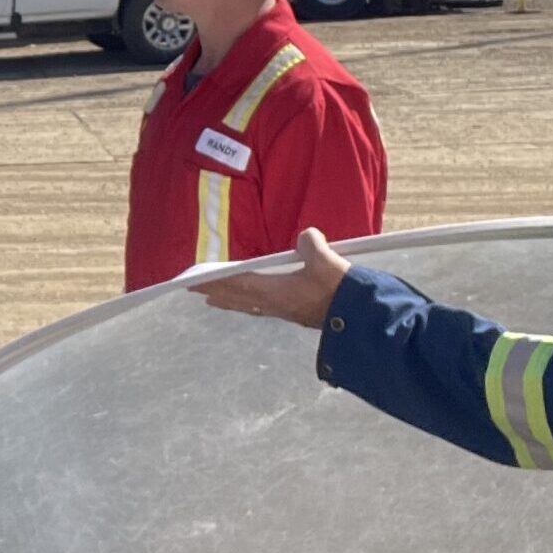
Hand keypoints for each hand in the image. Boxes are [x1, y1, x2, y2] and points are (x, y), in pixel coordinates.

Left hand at [195, 229, 349, 327]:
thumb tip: (305, 235)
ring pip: (247, 306)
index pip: (237, 284)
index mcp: (275, 292)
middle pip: (237, 298)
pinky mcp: (293, 313)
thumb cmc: (340, 290)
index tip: (194, 282)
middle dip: (215, 292)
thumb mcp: (326, 261)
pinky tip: (250, 304)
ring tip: (213, 299)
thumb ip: (311, 244)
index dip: (215, 281)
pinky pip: (260, 308)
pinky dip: (246, 304)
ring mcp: (283, 311)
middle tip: (193, 290)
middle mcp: (274, 304)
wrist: (359, 317)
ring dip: (229, 300)